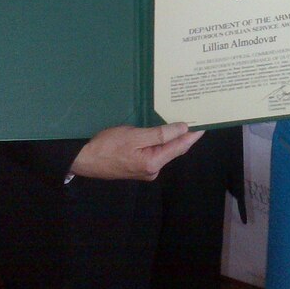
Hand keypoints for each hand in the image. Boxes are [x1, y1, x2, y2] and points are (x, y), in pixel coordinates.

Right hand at [70, 122, 203, 180]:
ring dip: (173, 137)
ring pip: (164, 150)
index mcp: (154, 163)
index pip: (180, 146)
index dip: (193, 134)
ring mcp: (145, 169)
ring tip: (184, 122)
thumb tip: (183, 129)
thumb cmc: (107, 146)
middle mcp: (153, 169)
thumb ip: (160, 134)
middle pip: (174, 149)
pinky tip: (164, 132)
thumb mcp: (135, 136)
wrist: (83, 160)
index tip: (206, 123)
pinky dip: (161, 141)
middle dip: (185, 135)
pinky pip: (155, 152)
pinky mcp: (138, 166)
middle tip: (196, 118)